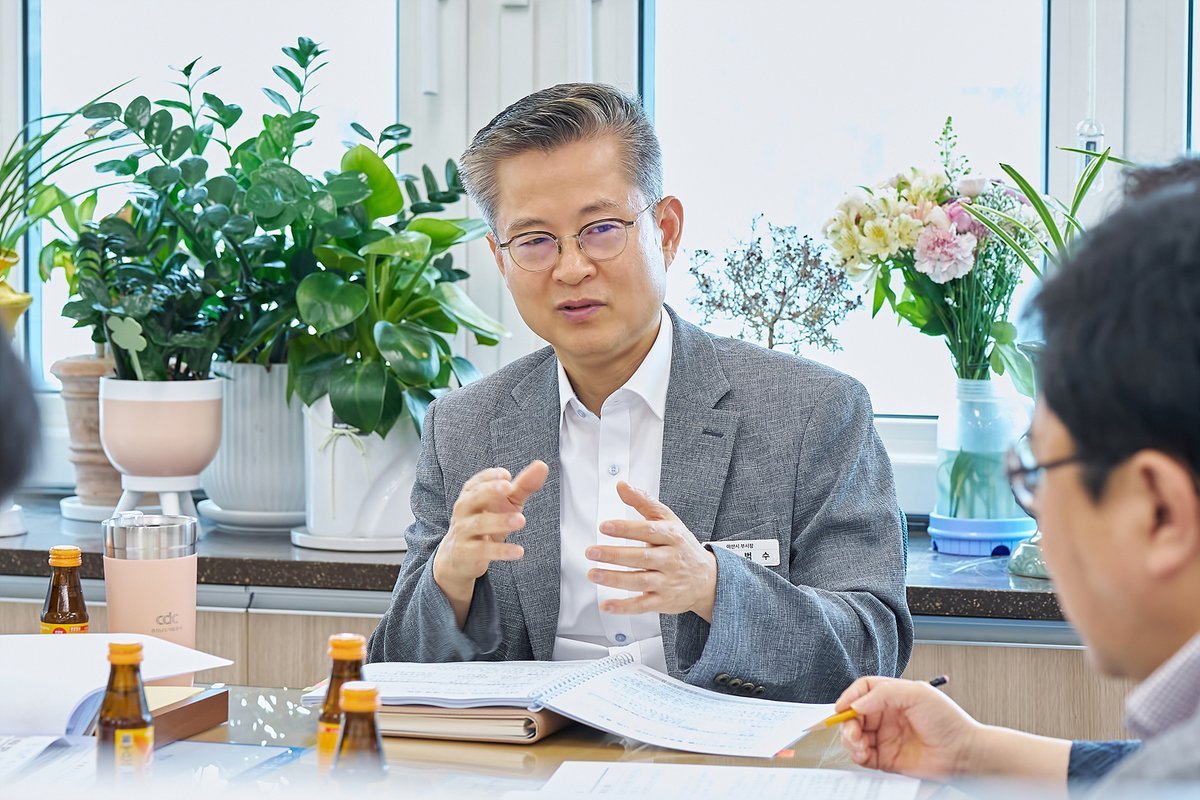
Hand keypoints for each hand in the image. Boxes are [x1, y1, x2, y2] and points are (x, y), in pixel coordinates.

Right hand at [433, 460, 548, 625]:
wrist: (459, 557)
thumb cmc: (486, 522)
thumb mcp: (505, 503)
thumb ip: (523, 486)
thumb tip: (542, 465)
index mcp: (471, 494)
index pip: (478, 481)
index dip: (491, 476)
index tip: (507, 475)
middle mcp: (464, 510)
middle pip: (473, 497)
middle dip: (490, 490)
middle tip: (509, 488)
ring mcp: (463, 531)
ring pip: (479, 523)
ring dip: (500, 521)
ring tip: (521, 520)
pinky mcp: (467, 552)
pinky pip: (483, 550)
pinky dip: (501, 550)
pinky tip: (518, 551)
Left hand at [585, 481, 717, 620]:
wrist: (708, 579)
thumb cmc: (682, 546)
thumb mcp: (668, 519)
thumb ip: (643, 502)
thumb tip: (621, 485)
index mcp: (672, 536)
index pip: (648, 531)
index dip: (626, 529)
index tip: (605, 526)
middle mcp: (670, 560)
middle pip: (641, 557)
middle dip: (614, 555)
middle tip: (591, 551)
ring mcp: (667, 582)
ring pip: (639, 581)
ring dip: (614, 579)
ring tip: (593, 573)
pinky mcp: (663, 601)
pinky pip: (642, 605)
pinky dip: (623, 607)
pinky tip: (606, 604)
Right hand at [836, 677, 981, 779]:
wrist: (963, 753)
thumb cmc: (948, 721)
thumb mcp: (917, 693)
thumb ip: (884, 694)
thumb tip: (856, 703)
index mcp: (892, 697)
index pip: (862, 691)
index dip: (849, 697)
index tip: (842, 707)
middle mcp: (886, 716)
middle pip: (853, 715)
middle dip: (846, 722)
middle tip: (852, 730)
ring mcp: (885, 738)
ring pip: (854, 735)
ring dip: (849, 739)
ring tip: (858, 743)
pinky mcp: (885, 759)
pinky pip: (862, 756)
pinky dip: (856, 754)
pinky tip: (862, 752)